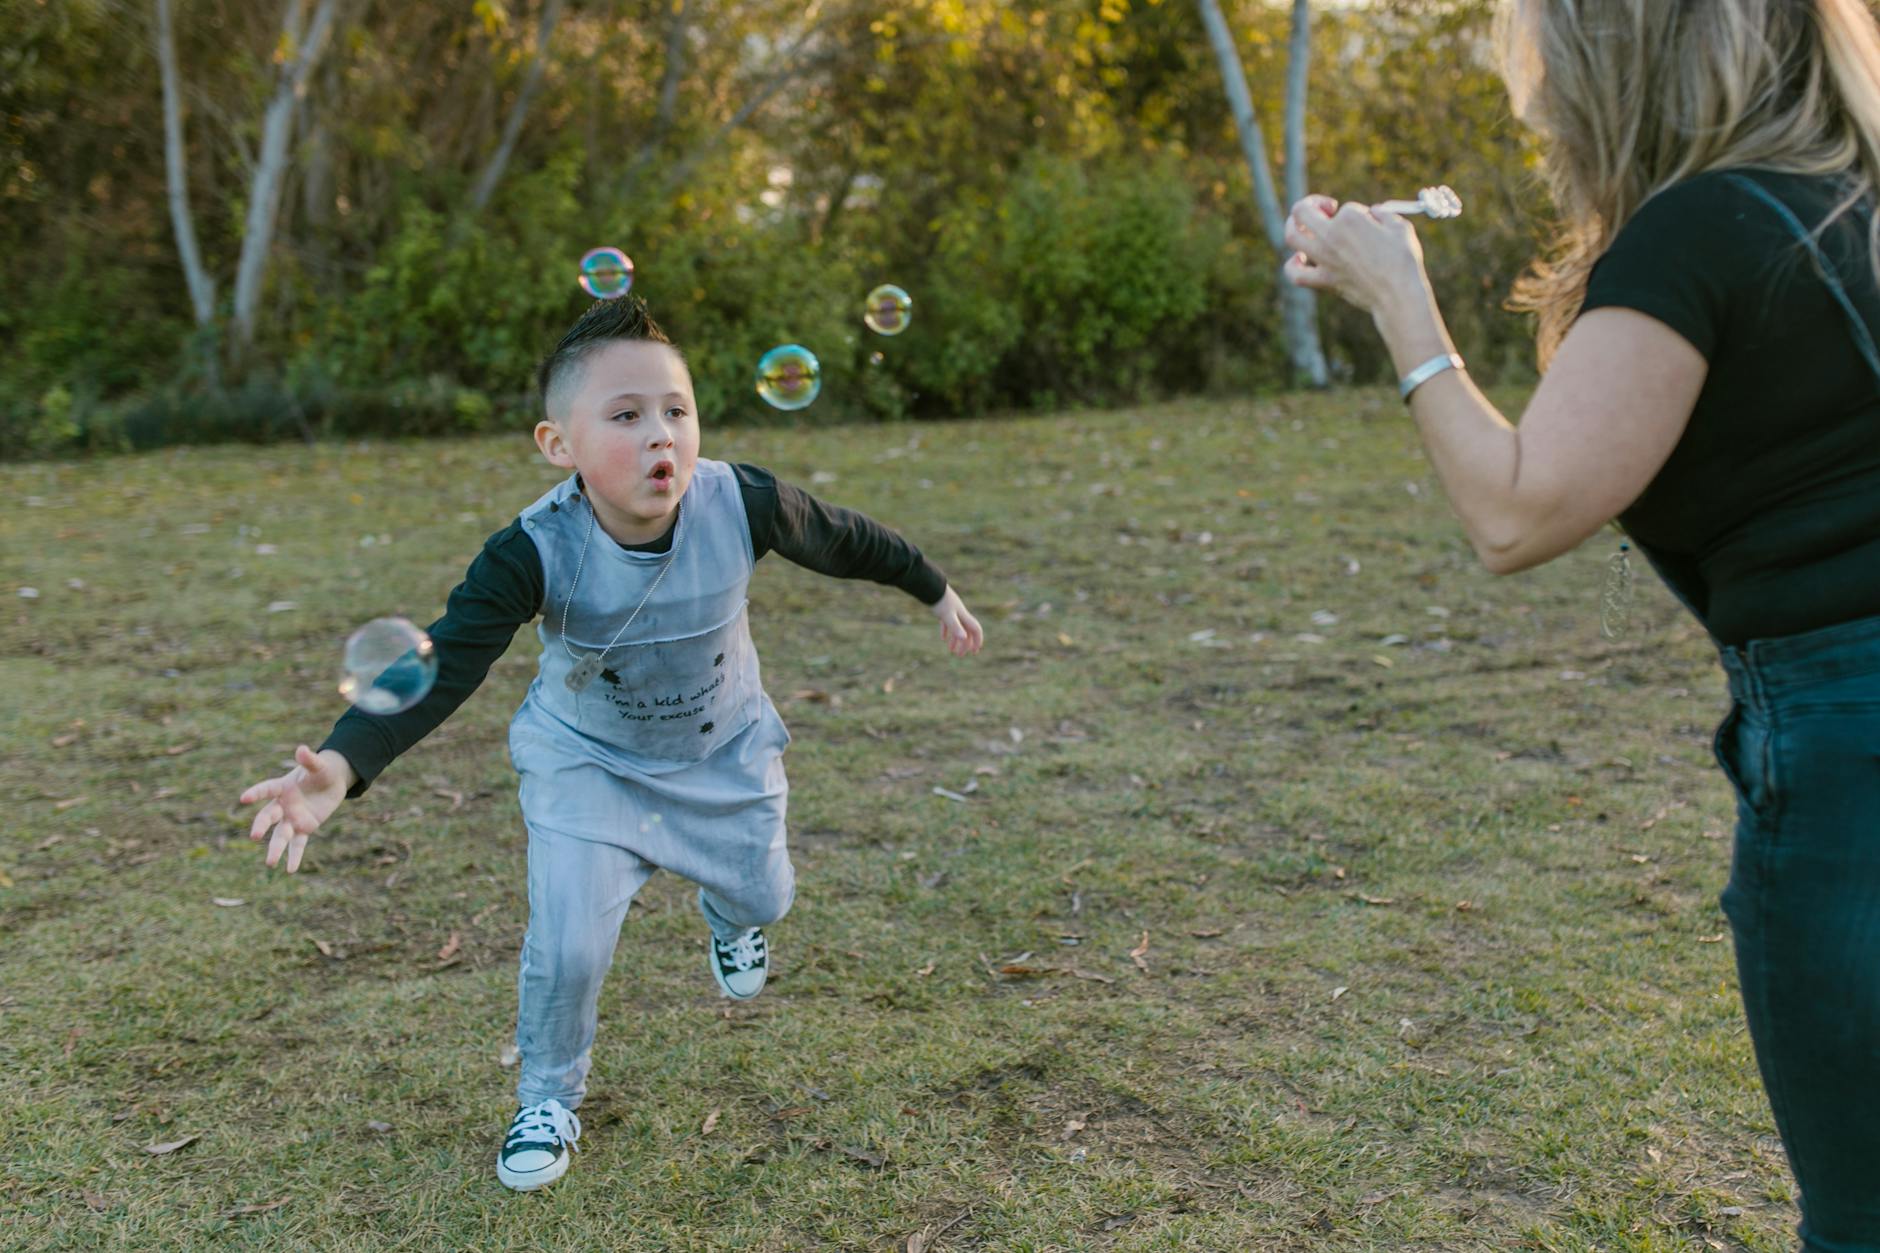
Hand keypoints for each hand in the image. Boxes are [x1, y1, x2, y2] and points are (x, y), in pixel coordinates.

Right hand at [238, 745, 353, 873]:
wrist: (331, 783)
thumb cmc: (321, 771)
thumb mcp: (319, 765)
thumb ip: (309, 759)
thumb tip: (302, 749)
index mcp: (282, 787)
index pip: (266, 789)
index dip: (256, 793)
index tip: (244, 798)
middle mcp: (282, 805)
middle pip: (268, 816)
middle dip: (261, 825)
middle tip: (254, 836)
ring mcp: (292, 819)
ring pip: (281, 835)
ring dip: (275, 849)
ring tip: (270, 863)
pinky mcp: (304, 829)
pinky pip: (298, 844)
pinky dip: (294, 856)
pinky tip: (290, 870)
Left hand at [929, 586, 984, 656]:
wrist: (930, 586)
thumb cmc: (940, 601)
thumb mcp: (948, 616)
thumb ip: (956, 627)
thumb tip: (964, 638)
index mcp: (964, 616)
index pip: (975, 629)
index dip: (977, 640)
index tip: (974, 651)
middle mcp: (960, 614)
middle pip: (966, 631)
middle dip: (964, 644)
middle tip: (960, 655)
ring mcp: (952, 612)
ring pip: (957, 628)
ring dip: (955, 640)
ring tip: (951, 651)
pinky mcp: (943, 610)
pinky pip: (948, 623)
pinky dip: (946, 631)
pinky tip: (943, 639)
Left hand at [1282, 194, 1431, 320]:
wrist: (1398, 295)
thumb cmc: (1403, 260)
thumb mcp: (1400, 226)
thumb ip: (1383, 213)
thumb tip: (1373, 212)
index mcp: (1350, 218)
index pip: (1344, 208)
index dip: (1357, 214)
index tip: (1369, 225)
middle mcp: (1331, 236)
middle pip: (1302, 212)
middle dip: (1312, 205)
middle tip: (1327, 210)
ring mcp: (1323, 259)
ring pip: (1292, 237)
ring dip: (1293, 227)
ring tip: (1305, 227)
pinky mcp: (1323, 280)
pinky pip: (1295, 274)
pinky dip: (1292, 265)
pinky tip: (1299, 259)